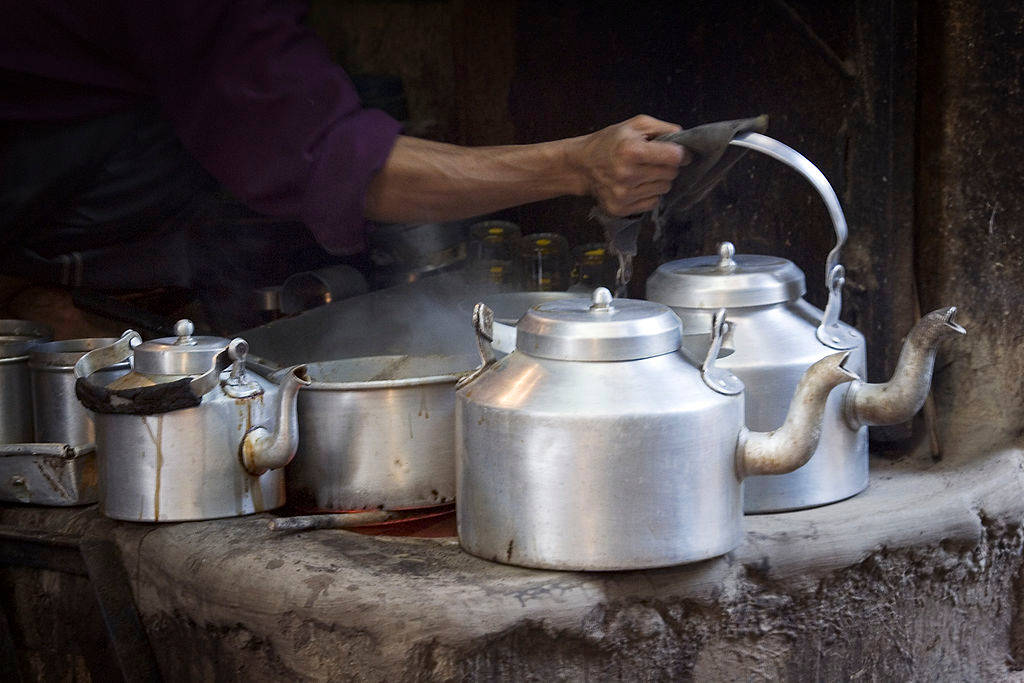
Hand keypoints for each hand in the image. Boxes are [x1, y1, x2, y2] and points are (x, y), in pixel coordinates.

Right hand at [572, 115, 690, 215]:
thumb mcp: (634, 125)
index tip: (678, 153)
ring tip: (644, 173)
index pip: (674, 157)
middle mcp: (627, 175)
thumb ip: (662, 128)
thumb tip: (684, 139)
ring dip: (659, 181)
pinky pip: (653, 203)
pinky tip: (637, 185)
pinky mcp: (620, 209)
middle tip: (655, 161)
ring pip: (663, 189)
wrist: (581, 165)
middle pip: (671, 174)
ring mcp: (623, 194)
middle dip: (668, 166)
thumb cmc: (610, 142)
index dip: (681, 154)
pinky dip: (650, 194)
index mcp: (631, 150)